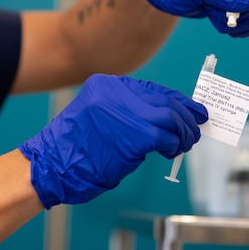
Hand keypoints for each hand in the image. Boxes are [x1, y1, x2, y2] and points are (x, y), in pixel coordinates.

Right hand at [19, 74, 206, 208]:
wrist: (51, 164)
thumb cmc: (72, 148)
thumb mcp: (96, 117)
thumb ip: (124, 112)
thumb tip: (162, 119)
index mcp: (105, 85)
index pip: (151, 88)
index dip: (175, 100)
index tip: (189, 109)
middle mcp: (117, 92)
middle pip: (165, 99)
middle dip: (186, 114)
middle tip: (197, 125)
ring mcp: (126, 112)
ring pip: (171, 116)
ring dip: (184, 131)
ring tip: (186, 142)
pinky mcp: (135, 135)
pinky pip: (167, 136)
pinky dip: (175, 145)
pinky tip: (172, 152)